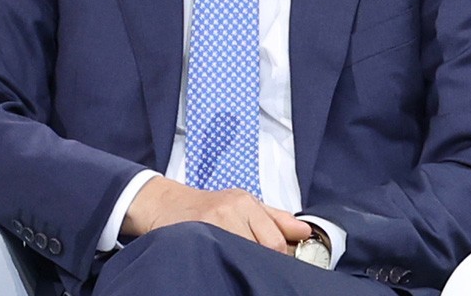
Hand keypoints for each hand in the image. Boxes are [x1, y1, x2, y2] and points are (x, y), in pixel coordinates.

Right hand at [121, 177, 312, 253]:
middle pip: (263, 249)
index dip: (283, 257)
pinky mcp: (196, 239)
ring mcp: (211, 226)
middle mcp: (229, 211)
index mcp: (245, 202)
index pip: (276, 240)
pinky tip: (227, 266)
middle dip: (266, 262)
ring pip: (244, 257)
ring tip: (241, 265)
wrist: (166, 204)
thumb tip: (305, 232)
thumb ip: (275, 218)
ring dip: (246, 265)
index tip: (283, 266)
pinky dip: (228, 266)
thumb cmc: (207, 206)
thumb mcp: (243, 203)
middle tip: (261, 268)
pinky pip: (222, 260)